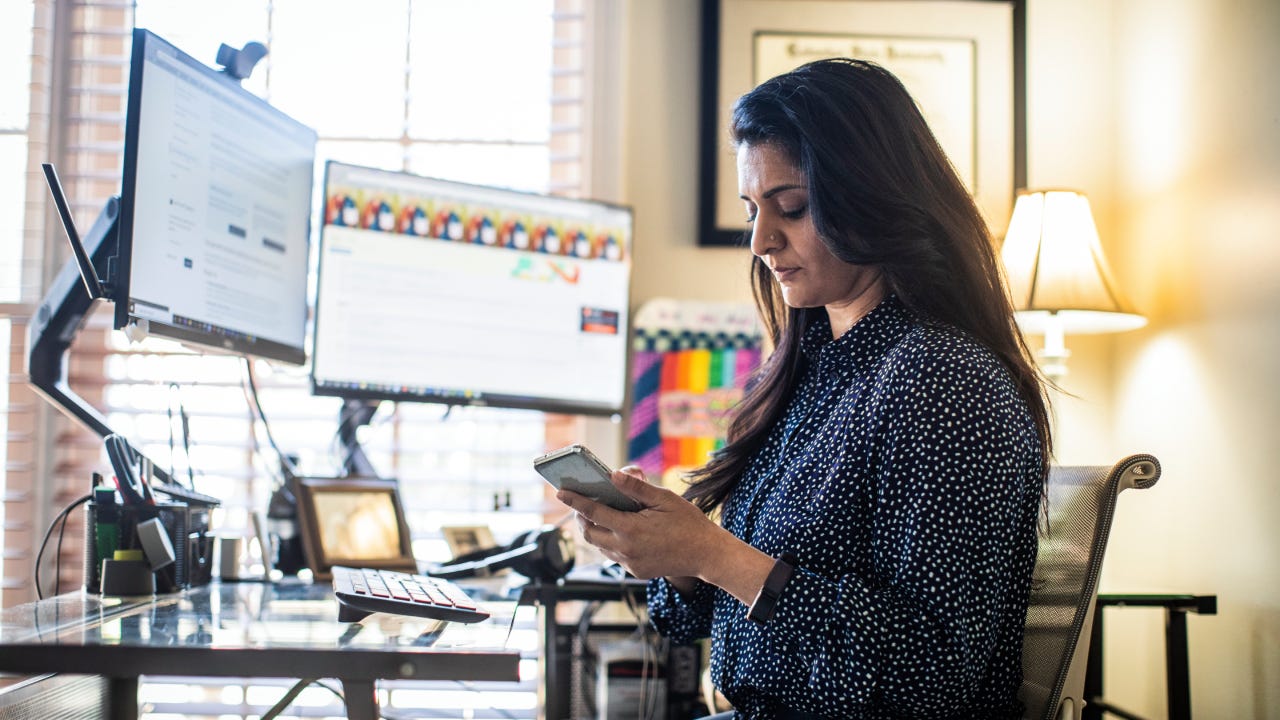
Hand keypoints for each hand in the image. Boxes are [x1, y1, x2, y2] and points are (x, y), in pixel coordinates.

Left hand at [557, 466, 721, 580]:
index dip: (574, 500)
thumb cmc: (688, 523)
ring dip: (594, 530)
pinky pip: (613, 556)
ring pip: (599, 546)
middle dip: (580, 517)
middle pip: (589, 533)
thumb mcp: (664, 498)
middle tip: (580, 503)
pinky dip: (610, 541)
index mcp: (630, 529)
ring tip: (598, 514)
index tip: (560, 491)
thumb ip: (636, 488)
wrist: (706, 554)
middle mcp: (625, 549)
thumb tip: (613, 475)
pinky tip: (620, 530)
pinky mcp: (635, 571)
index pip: (593, 512)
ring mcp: (630, 563)